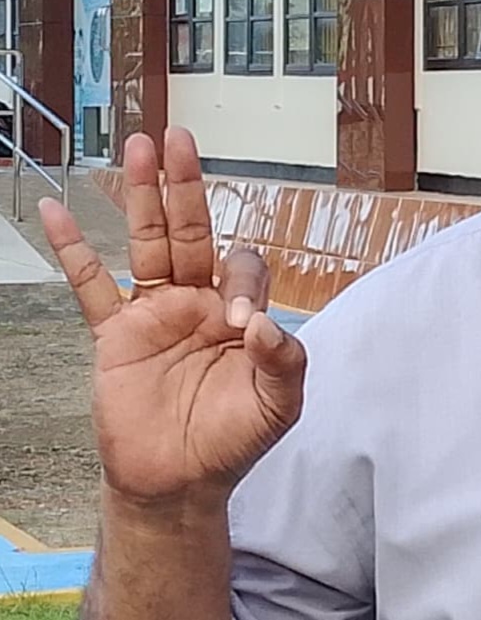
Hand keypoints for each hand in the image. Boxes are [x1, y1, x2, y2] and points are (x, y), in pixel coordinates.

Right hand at [40, 128, 306, 506]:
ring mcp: (154, 314)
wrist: (179, 482)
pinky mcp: (115, 335)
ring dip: (142, 198)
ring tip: (138, 147)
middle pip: (193, 232)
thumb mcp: (278, 406)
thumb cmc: (234, 441)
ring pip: (147, 244)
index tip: (240, 329)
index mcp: (240, 314)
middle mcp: (198, 303)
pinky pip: (90, 285)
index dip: (244, 287)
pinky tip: (56, 211)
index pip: (243, 270)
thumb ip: (285, 363)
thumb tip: (266, 327)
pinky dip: (72, 250)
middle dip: (186, 187)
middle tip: (179, 137)